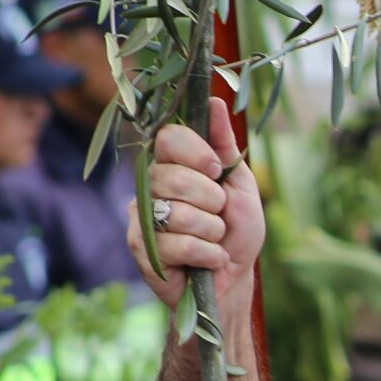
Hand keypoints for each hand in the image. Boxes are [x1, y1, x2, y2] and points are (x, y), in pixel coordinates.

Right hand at [128, 96, 264, 310]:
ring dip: (211, 231)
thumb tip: (214, 101)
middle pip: (173, 176)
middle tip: (219, 214)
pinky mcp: (140, 249)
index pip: (168, 138)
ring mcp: (141, 217)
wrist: (233, 280)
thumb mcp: (239, 184)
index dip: (196, 152)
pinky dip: (206, 254)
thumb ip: (224, 145)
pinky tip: (210, 260)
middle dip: (211, 200)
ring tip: (215, 239)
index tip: (217, 170)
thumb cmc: (236, 231)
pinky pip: (176, 244)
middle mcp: (150, 186)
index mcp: (172, 165)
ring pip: (176, 213)